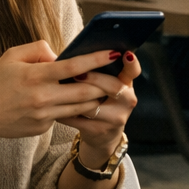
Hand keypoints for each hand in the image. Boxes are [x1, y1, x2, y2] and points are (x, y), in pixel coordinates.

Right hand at [0, 41, 123, 145]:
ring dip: (96, 99)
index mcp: (36, 76)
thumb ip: (39, 48)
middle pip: (86, 91)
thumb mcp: (12, 56)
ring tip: (108, 90)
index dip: (97, 59)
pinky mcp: (42, 128)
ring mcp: (44, 116)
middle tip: (121, 79)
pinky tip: (81, 103)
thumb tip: (61, 54)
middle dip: (107, 85)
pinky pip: (65, 116)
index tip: (114, 52)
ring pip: (81, 107)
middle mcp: (43, 97)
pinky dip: (75, 109)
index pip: (74, 66)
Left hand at [59, 50, 141, 165]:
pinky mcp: (100, 130)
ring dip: (74, 96)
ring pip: (93, 104)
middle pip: (113, 86)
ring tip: (59, 89)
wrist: (104, 134)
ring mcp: (116, 118)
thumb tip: (83, 54)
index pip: (133, 71)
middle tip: (77, 73)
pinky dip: (64, 111)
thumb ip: (103, 70)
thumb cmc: (102, 100)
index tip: (125, 54)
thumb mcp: (108, 85)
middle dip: (94, 78)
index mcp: (127, 84)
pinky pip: (78, 118)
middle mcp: (127, 100)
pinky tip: (55, 106)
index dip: (131, 63)